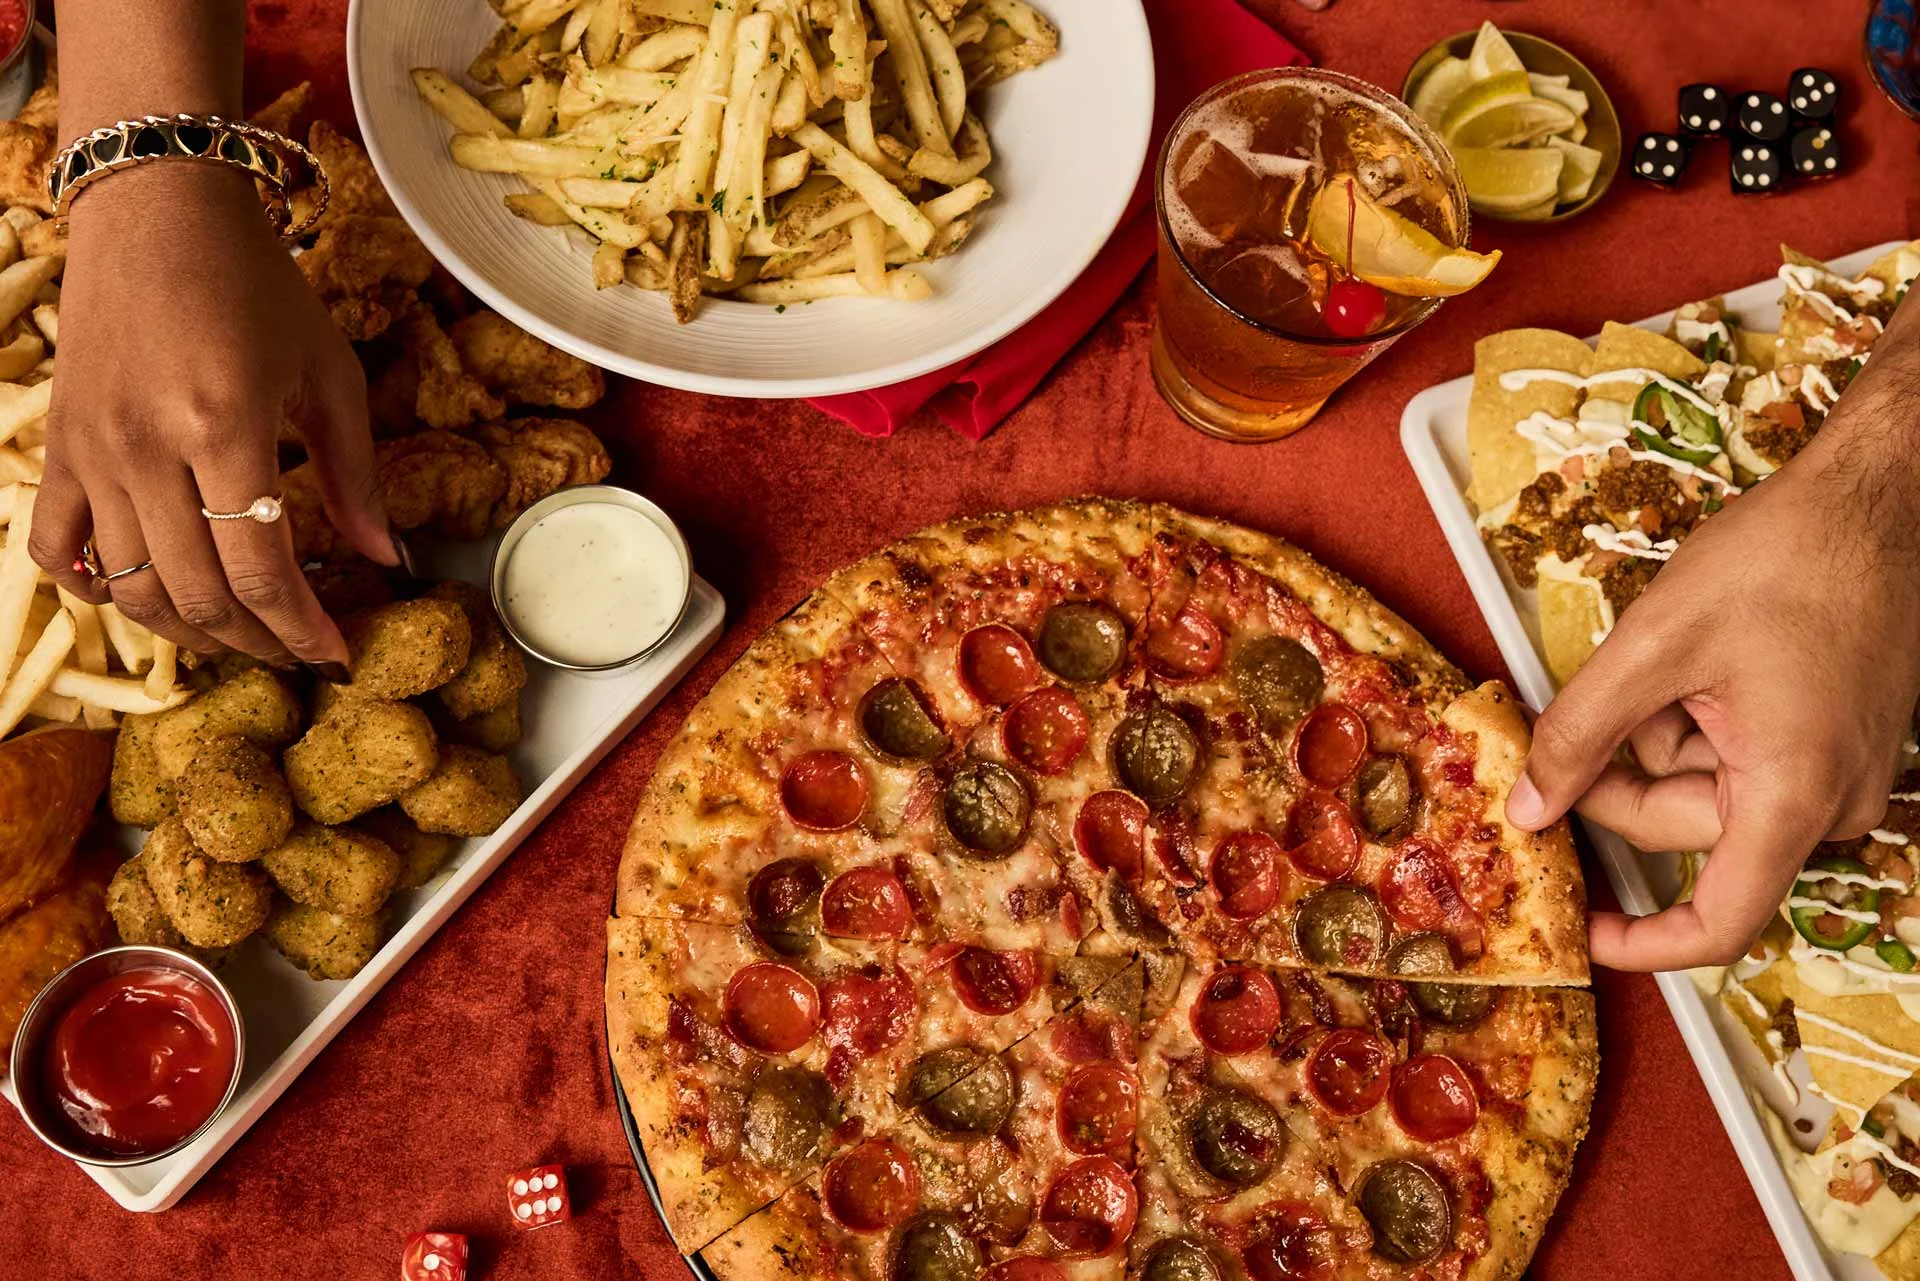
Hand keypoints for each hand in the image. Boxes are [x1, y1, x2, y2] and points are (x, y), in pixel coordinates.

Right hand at [28, 162, 397, 664]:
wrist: (156, 209)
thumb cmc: (256, 286)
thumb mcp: (327, 373)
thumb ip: (355, 474)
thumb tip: (387, 560)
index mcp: (223, 426)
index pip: (260, 570)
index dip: (301, 629)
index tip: (335, 656)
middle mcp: (146, 448)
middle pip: (198, 594)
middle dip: (256, 641)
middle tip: (296, 651)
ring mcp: (91, 450)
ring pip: (131, 588)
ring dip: (191, 630)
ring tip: (241, 634)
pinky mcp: (57, 445)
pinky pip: (55, 547)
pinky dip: (94, 589)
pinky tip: (143, 596)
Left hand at [1503, 340, 1919, 970]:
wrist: (1878, 497)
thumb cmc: (1786, 558)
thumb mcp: (1654, 645)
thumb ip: (1580, 734)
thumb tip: (1529, 809)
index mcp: (1793, 793)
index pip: (1719, 921)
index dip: (1645, 943)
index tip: (1585, 933)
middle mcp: (1829, 799)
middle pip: (1686, 829)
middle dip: (1623, 768)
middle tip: (1593, 695)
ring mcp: (1836, 770)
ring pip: (1704, 785)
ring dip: (1661, 730)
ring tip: (1676, 652)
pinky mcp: (1831, 739)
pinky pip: (1739, 755)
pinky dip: (1696, 716)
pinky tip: (1702, 658)